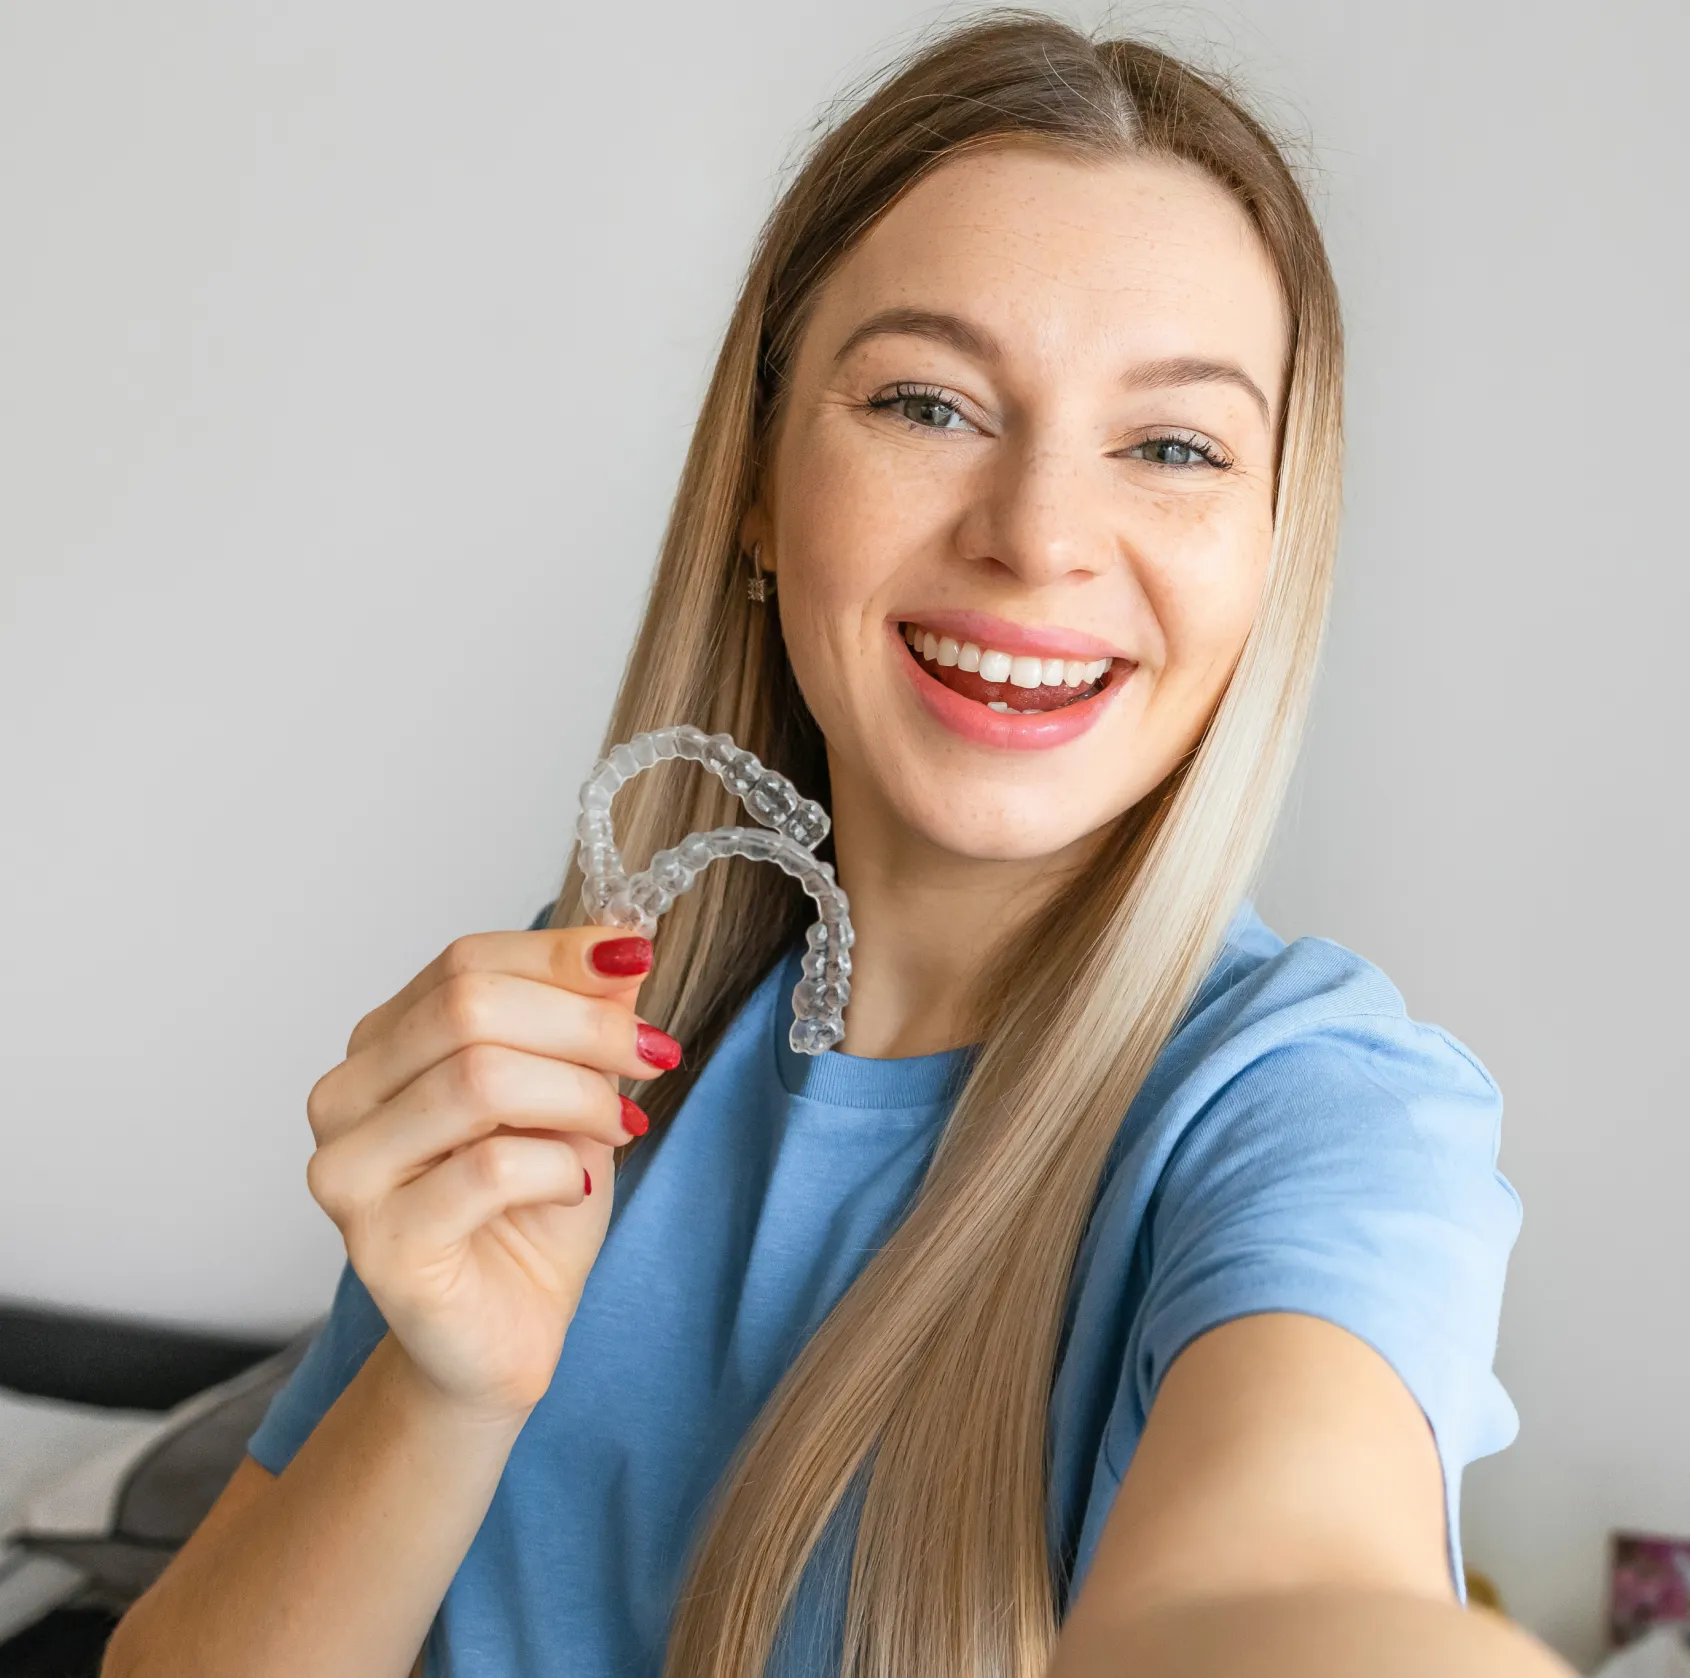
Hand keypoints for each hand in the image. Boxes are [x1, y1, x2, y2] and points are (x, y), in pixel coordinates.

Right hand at [303, 928, 676, 1420]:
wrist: (505, 1333)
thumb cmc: (533, 1209)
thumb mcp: (574, 1093)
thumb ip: (585, 1018)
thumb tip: (623, 938)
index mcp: (383, 1043)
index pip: (465, 961)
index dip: (560, 954)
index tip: (638, 959)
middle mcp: (346, 1095)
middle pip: (467, 1006)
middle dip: (582, 1023)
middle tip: (653, 1052)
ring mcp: (348, 1170)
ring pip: (477, 1079)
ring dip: (579, 1095)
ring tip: (620, 1125)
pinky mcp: (379, 1242)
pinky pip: (489, 1169)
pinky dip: (559, 1167)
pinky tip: (577, 1185)